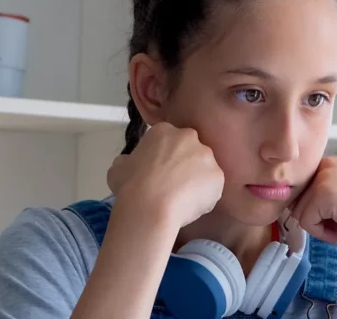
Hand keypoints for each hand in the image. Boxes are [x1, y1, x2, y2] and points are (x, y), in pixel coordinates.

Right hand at [107, 122, 224, 227]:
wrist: (151, 207)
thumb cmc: (130, 186)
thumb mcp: (118, 167)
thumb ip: (129, 160)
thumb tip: (130, 164)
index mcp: (164, 131)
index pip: (169, 140)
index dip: (164, 157)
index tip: (159, 172)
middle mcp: (189, 137)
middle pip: (190, 150)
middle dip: (184, 164)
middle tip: (172, 185)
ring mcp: (206, 156)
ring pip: (204, 168)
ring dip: (196, 180)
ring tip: (182, 199)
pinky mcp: (218, 176)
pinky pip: (212, 186)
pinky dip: (205, 196)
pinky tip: (191, 207)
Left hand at [289, 156, 336, 250]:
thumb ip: (317, 195)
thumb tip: (287, 205)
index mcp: (328, 163)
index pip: (301, 192)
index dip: (315, 211)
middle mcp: (324, 165)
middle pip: (296, 201)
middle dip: (316, 219)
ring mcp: (323, 178)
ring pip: (299, 213)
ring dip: (320, 228)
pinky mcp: (323, 194)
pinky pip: (305, 223)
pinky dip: (322, 234)